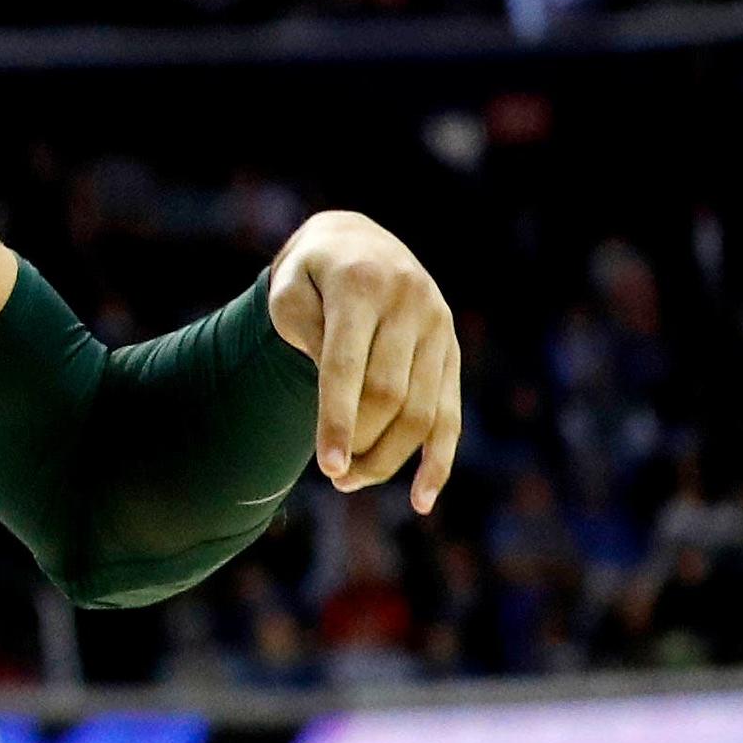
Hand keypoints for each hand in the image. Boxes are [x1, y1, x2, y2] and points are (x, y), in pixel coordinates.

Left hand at [267, 211, 461, 511]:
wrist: (361, 242)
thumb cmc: (314, 274)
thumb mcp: (289, 285)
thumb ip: (301, 331)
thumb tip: (334, 394)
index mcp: (361, 285)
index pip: (348, 366)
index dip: (337, 420)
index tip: (327, 467)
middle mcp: (409, 304)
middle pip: (388, 395)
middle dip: (359, 442)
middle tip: (333, 474)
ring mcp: (439, 329)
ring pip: (422, 413)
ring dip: (389, 458)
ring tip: (351, 480)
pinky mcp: (453, 352)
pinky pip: (451, 417)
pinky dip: (438, 463)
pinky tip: (420, 500)